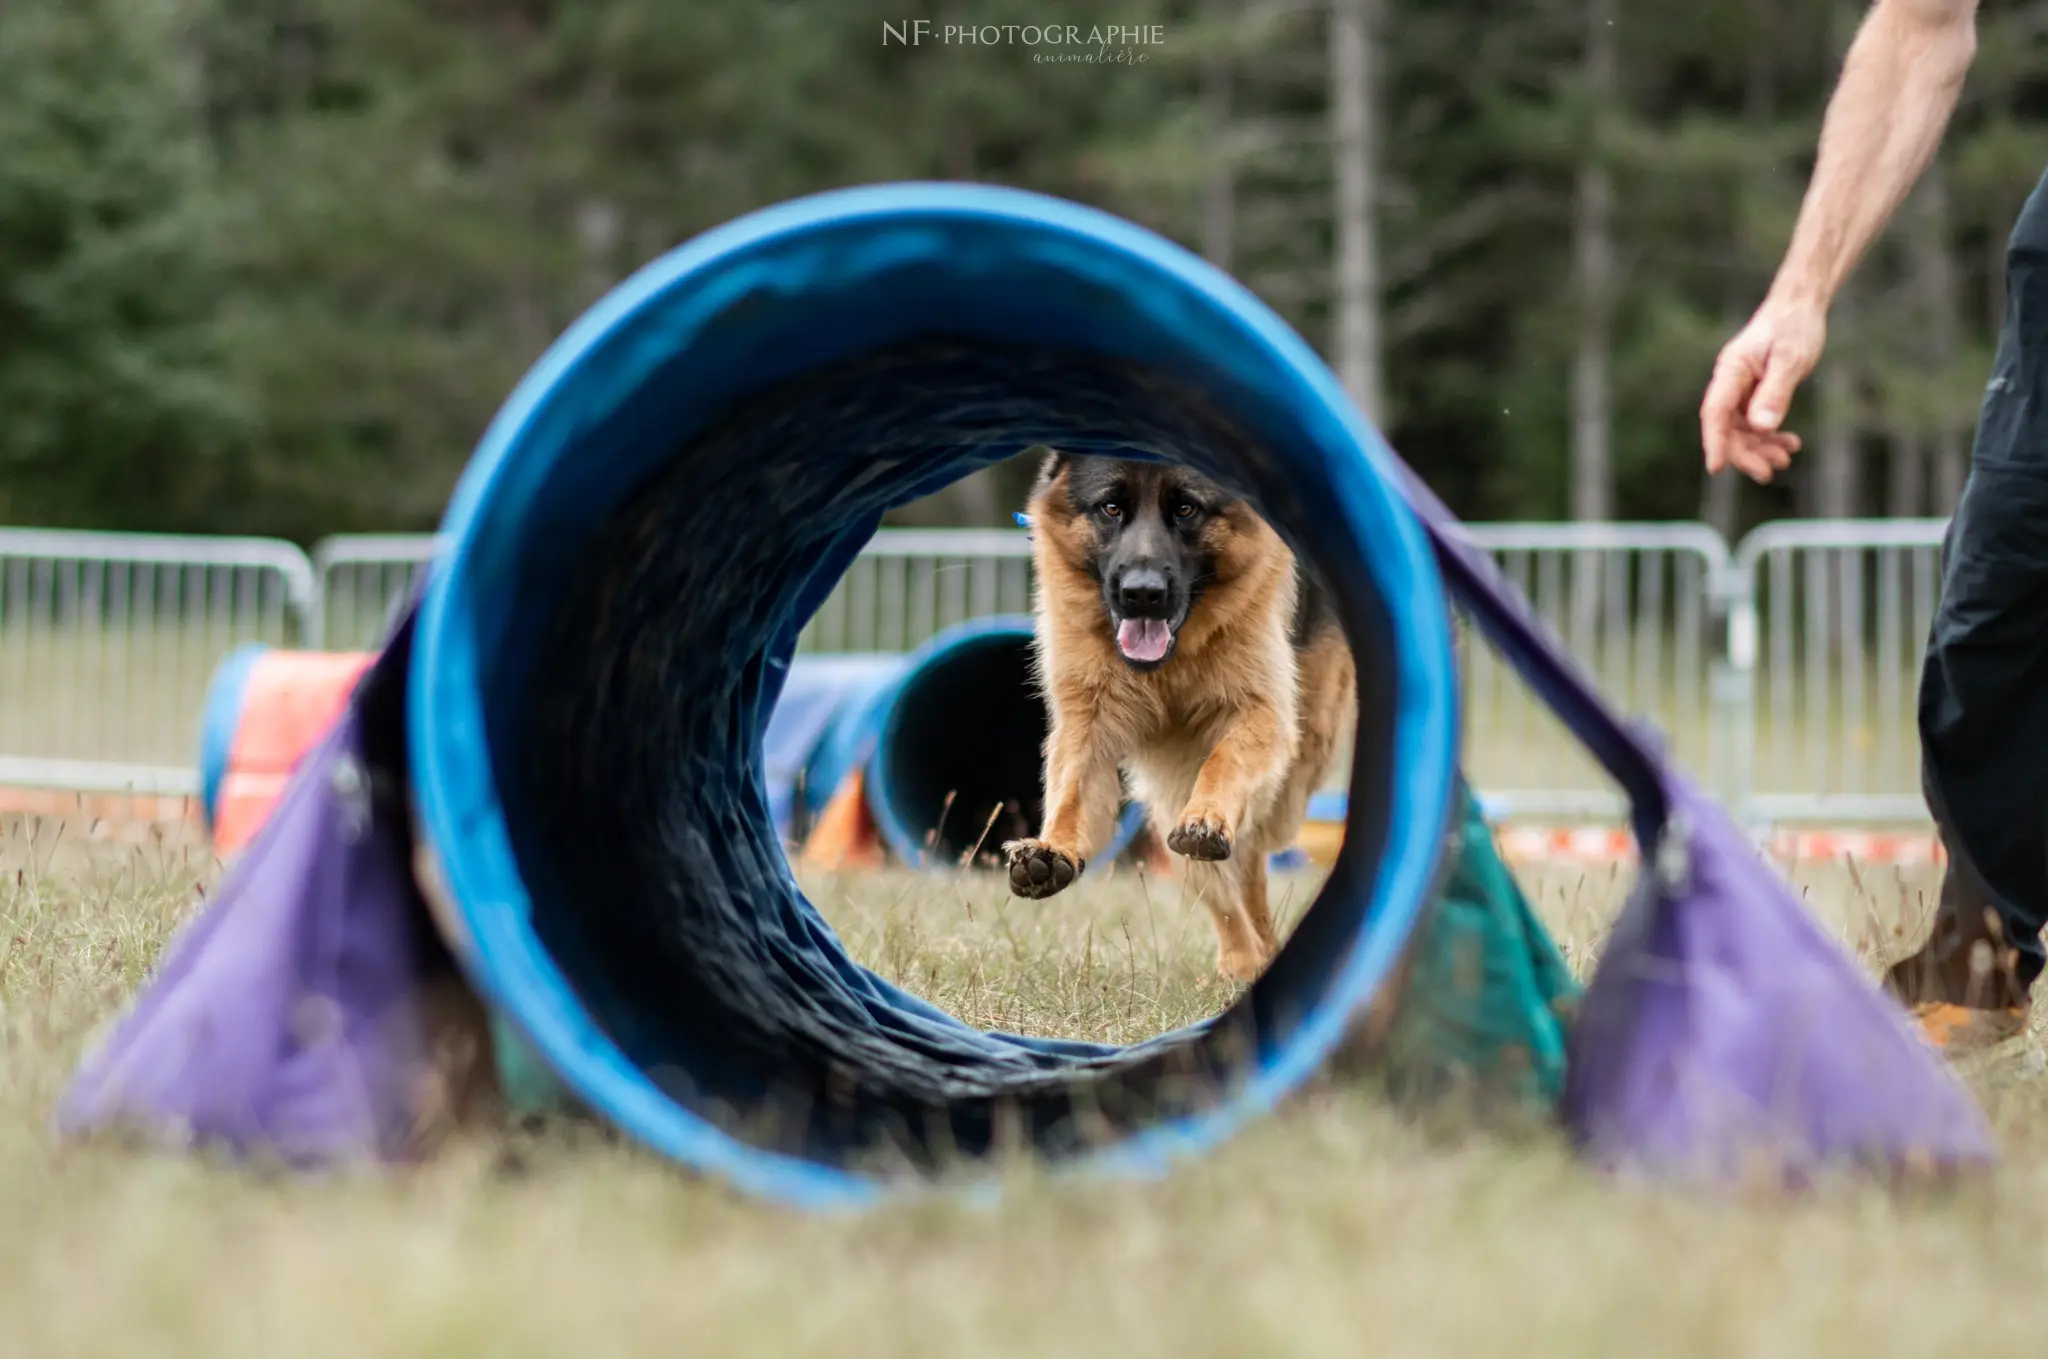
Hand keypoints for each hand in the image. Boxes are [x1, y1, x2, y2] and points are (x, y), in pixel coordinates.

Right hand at [1699, 298, 1826, 483]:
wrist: (1801, 307)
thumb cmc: (1794, 327)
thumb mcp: (1790, 359)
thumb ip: (1775, 393)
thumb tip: (1761, 429)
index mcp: (1730, 371)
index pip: (1714, 412)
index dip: (1714, 441)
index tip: (1716, 468)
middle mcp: (1730, 383)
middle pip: (1727, 428)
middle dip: (1745, 453)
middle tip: (1769, 473)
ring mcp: (1741, 390)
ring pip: (1742, 430)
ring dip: (1760, 449)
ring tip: (1786, 458)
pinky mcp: (1755, 394)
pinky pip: (1756, 423)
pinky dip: (1771, 437)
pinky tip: (1790, 443)